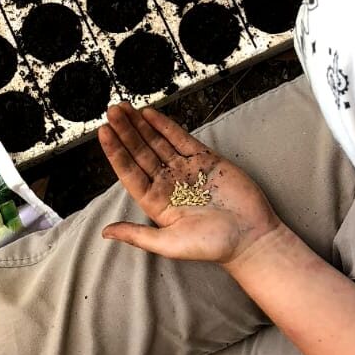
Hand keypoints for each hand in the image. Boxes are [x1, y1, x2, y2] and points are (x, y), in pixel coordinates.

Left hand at [98, 103, 282, 267]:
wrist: (250, 236)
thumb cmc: (212, 245)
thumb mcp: (169, 244)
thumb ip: (136, 235)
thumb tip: (105, 232)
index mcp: (156, 202)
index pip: (130, 172)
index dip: (116, 152)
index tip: (104, 133)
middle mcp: (168, 183)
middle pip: (141, 152)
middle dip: (125, 132)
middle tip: (112, 111)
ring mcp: (186, 169)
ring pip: (158, 142)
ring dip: (141, 125)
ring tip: (124, 108)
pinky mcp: (205, 160)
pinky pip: (181, 139)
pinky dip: (165, 126)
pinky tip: (150, 114)